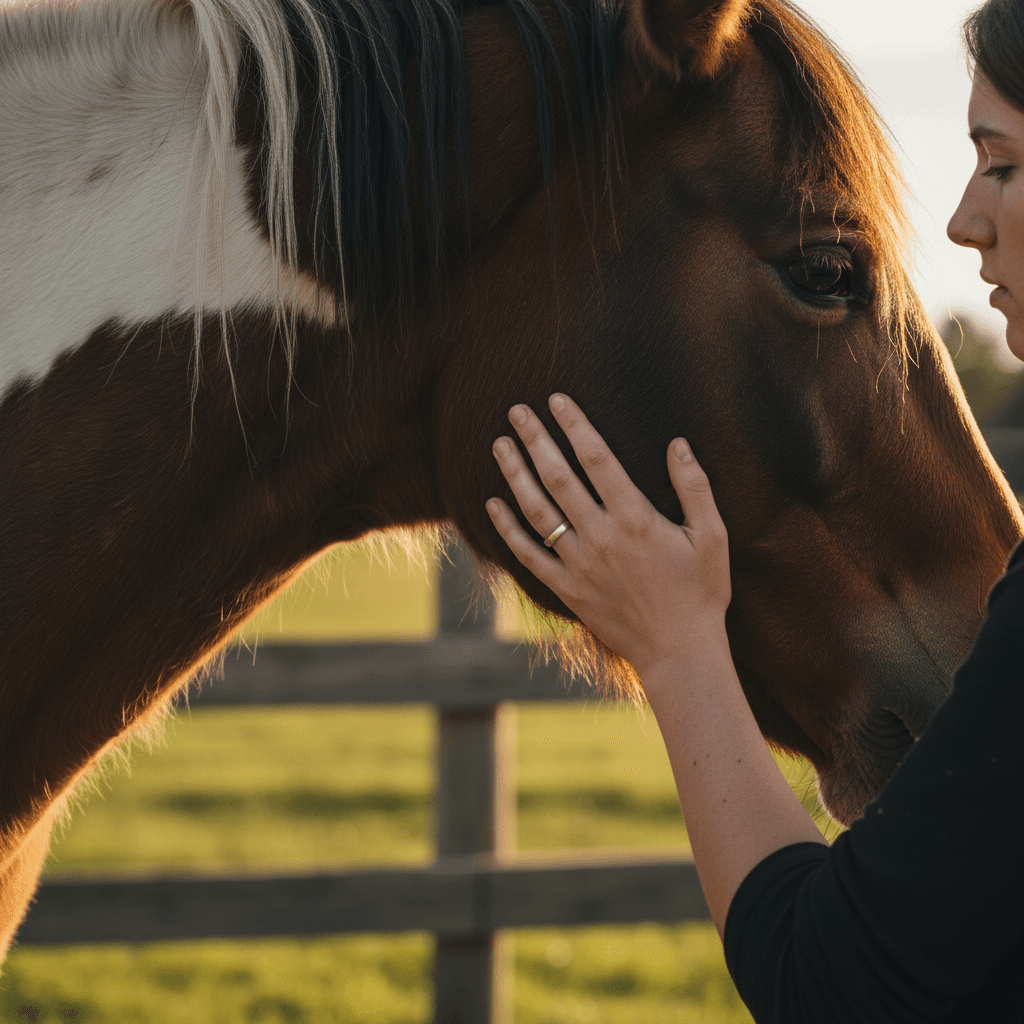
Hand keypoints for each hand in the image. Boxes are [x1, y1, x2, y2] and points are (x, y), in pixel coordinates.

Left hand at [486, 394, 731, 680]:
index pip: (597, 458)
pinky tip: (493, 503)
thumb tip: (678, 443)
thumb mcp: (712, 537)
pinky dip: (507, 528)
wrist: (680, 652)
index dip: (574, 425)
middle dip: (535, 440)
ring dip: (515, 475)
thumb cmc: (701, 593)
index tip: (556, 399)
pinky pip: (528, 555)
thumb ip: (695, 487)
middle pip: (558, 477)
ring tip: (499, 445)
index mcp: (636, 518)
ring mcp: (579, 564)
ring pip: (537, 512)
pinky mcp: (567, 589)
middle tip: (515, 410)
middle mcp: (601, 537)